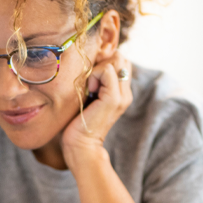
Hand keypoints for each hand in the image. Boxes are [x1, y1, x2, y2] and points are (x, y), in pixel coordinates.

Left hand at [61, 52, 132, 170]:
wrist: (80, 146)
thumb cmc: (77, 122)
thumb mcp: (87, 95)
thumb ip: (93, 80)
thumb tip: (89, 60)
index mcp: (120, 91)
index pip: (119, 60)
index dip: (103, 61)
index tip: (89, 78)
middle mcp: (125, 92)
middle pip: (120, 57)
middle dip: (102, 61)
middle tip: (89, 81)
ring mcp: (122, 95)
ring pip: (116, 59)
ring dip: (97, 68)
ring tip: (89, 87)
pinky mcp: (114, 98)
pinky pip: (107, 70)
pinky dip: (94, 75)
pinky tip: (88, 91)